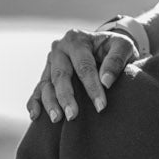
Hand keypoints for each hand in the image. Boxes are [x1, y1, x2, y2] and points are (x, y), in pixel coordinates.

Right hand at [26, 25, 143, 123]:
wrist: (104, 46)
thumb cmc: (114, 48)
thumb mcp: (123, 46)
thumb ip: (117, 60)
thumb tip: (106, 81)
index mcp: (76, 39)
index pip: (84, 66)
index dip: (92, 87)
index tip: (101, 106)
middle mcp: (59, 49)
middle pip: (60, 75)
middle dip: (66, 96)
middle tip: (73, 116)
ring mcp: (50, 62)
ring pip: (46, 84)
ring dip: (50, 102)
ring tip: (57, 119)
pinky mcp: (46, 74)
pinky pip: (38, 89)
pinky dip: (35, 102)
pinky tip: (35, 116)